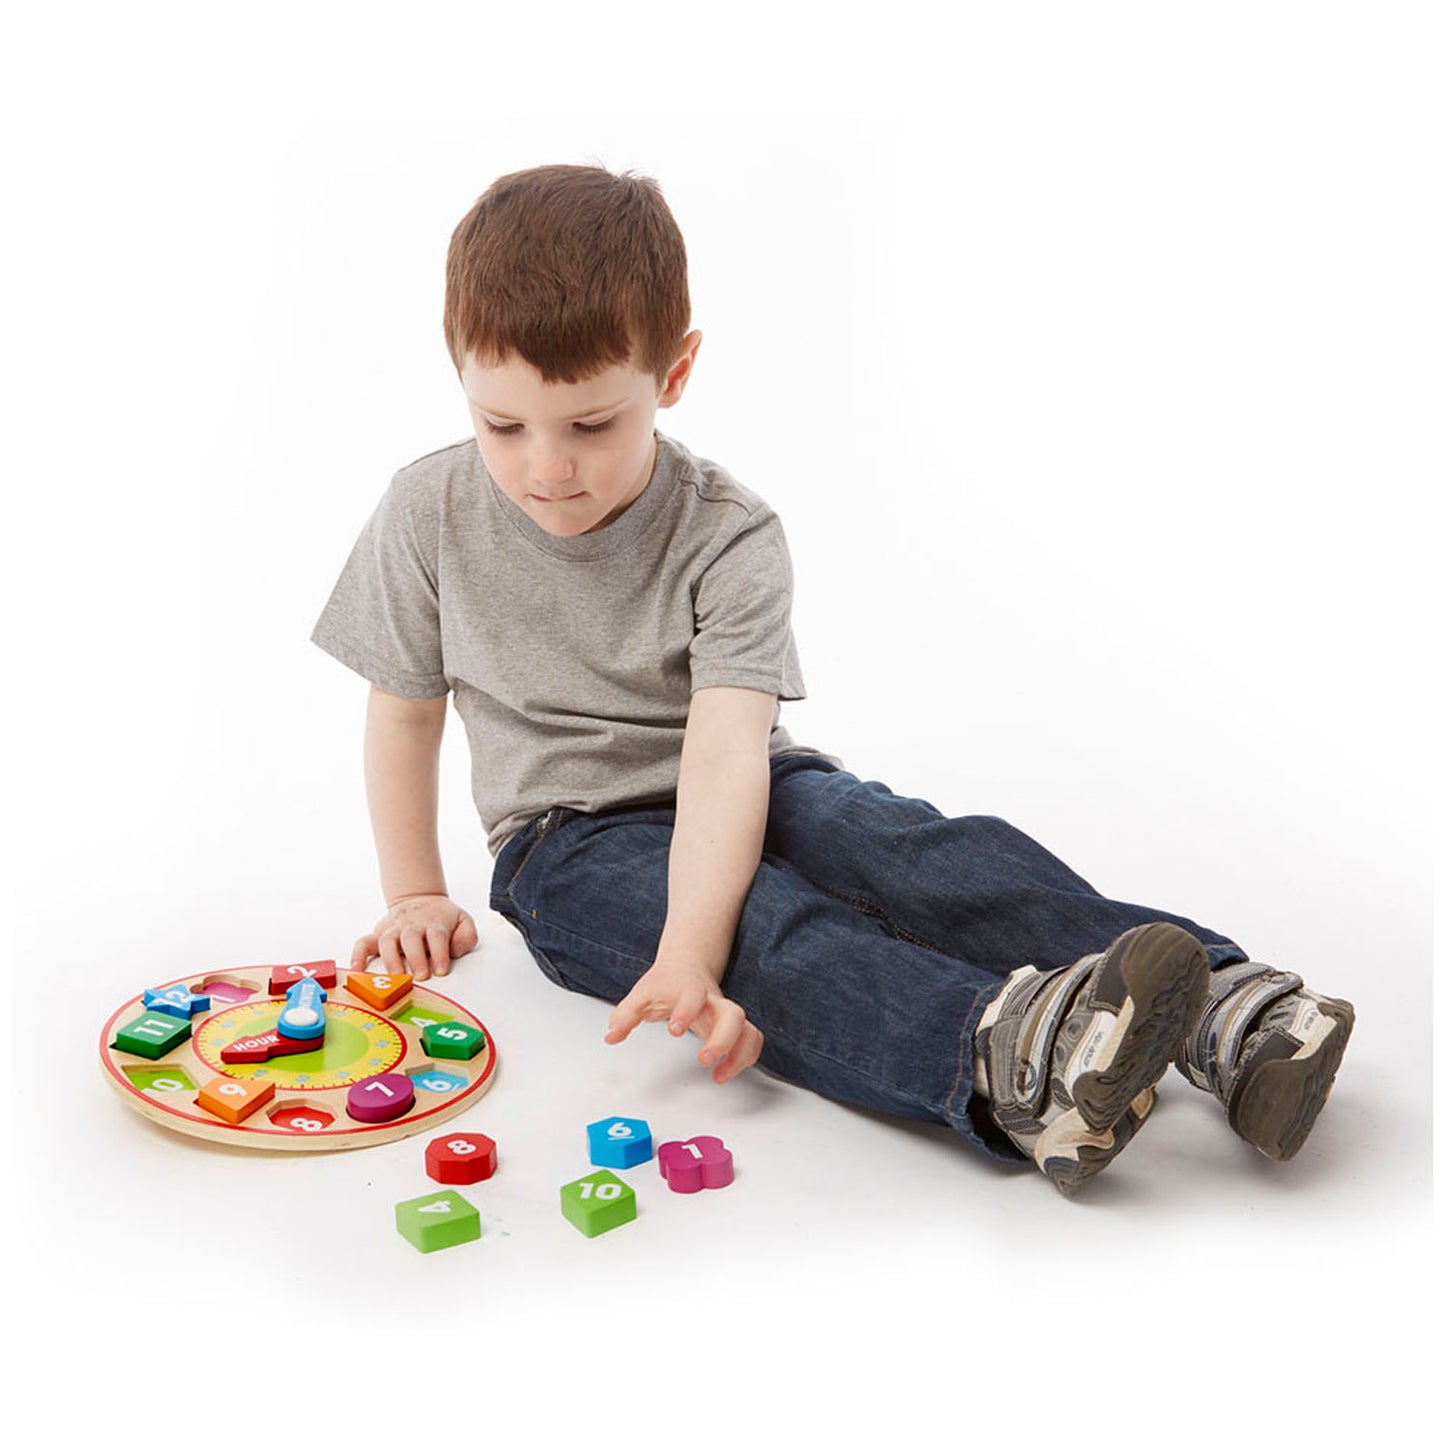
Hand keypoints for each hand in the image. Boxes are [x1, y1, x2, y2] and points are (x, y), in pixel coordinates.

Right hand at [352, 894, 478, 980]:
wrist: (421, 899)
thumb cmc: (442, 918)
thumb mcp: (462, 921)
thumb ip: (466, 936)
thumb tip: (455, 950)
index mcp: (434, 922)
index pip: (437, 936)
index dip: (440, 953)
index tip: (442, 970)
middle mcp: (411, 925)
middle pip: (411, 937)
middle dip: (416, 958)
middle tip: (421, 976)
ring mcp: (393, 929)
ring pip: (387, 940)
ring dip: (391, 959)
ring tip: (396, 976)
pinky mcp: (378, 934)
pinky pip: (363, 942)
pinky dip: (358, 955)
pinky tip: (356, 969)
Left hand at [604, 956, 763, 1083]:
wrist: (687, 966)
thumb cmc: (664, 984)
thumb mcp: (641, 995)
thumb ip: (625, 1015)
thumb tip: (611, 1037)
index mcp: (691, 990)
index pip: (694, 996)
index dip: (686, 1011)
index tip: (674, 1030)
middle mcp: (714, 1002)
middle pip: (734, 1014)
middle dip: (722, 1039)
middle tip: (703, 1060)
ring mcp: (727, 1015)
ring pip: (748, 1030)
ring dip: (739, 1054)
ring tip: (718, 1076)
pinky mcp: (734, 1027)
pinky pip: (752, 1040)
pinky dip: (746, 1058)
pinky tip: (725, 1073)